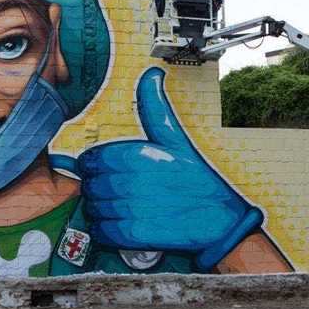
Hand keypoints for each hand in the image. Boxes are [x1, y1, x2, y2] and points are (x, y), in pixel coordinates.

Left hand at [77, 67, 263, 271]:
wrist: (220, 221)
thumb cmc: (196, 178)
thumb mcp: (175, 139)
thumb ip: (155, 108)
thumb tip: (151, 73)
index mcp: (135, 154)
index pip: (89, 160)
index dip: (94, 166)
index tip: (109, 171)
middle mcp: (129, 181)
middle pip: (89, 185)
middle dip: (98, 189)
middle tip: (118, 192)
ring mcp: (130, 209)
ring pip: (92, 209)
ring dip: (101, 210)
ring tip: (121, 209)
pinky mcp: (133, 236)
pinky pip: (101, 231)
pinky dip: (105, 231)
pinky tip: (122, 225)